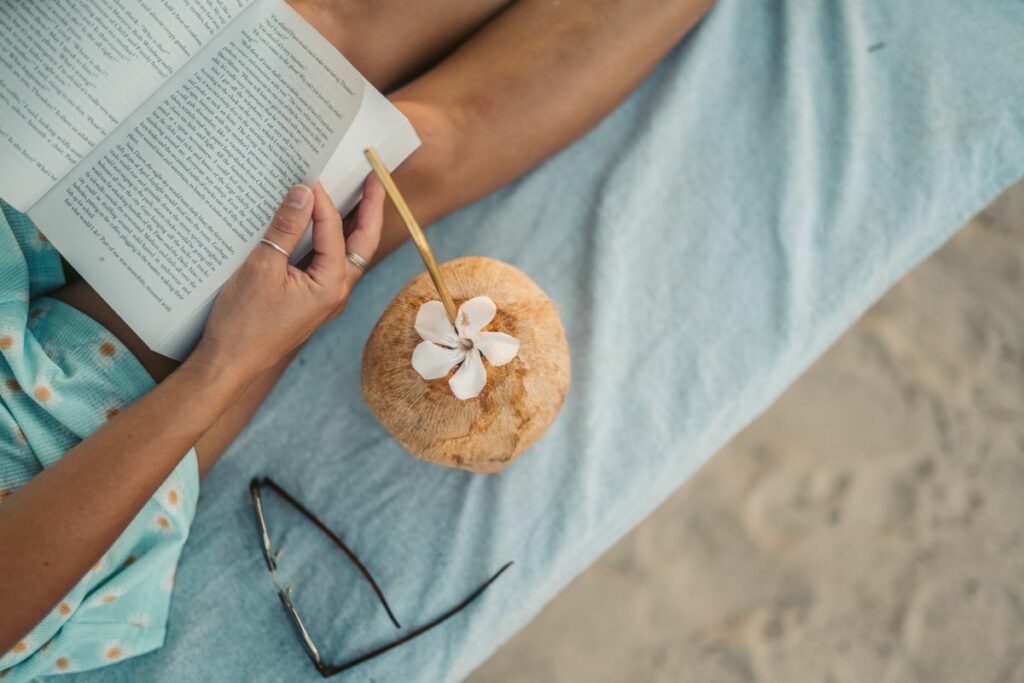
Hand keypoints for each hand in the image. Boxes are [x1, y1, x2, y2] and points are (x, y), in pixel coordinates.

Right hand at [192, 177, 384, 379]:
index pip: (335, 233)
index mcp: (330, 287)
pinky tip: (320, 227)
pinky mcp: (311, 300)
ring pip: (348, 255)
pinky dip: (331, 242)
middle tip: (374, 179)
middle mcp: (336, 293)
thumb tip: (303, 194)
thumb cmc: (244, 323)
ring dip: (354, 225)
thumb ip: (286, 228)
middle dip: (370, 210)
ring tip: (357, 196)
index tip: (312, 177)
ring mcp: (325, 299)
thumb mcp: (261, 268)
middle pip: (362, 244)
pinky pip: (329, 264)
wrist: (230, 363)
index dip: (325, 202)